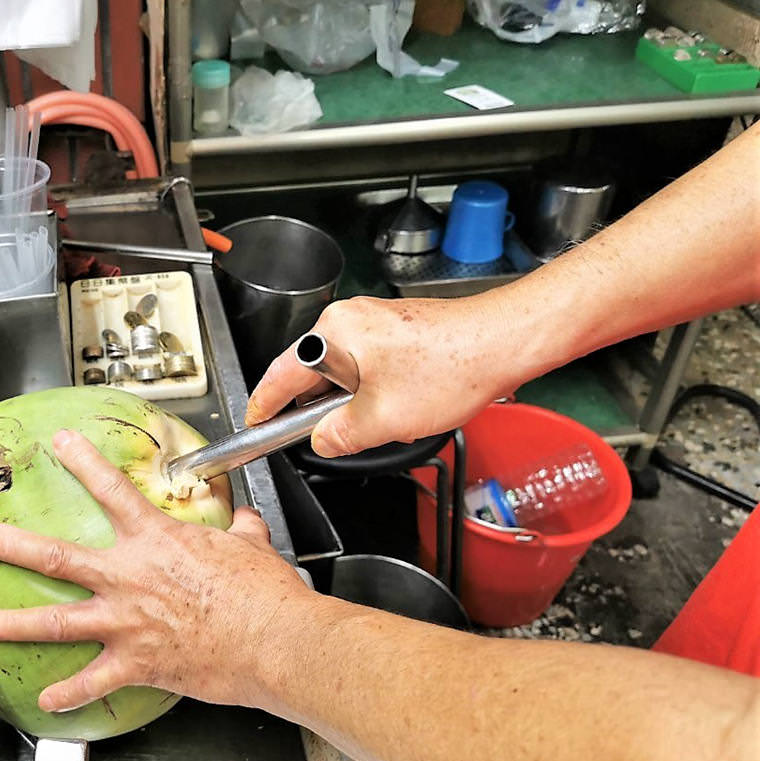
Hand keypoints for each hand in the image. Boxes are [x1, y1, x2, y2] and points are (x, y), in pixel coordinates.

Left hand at [0, 430, 312, 712]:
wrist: (272, 640)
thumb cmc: (263, 593)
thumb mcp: (252, 547)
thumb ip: (240, 530)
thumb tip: (244, 519)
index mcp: (157, 541)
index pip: (112, 490)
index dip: (83, 462)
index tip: (61, 445)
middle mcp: (130, 578)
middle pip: (60, 557)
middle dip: (17, 546)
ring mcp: (127, 623)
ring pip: (59, 621)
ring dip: (18, 623)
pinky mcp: (137, 663)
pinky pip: (93, 683)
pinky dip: (67, 696)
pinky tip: (46, 701)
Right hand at [245, 295, 514, 456]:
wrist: (505, 342)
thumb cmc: (453, 366)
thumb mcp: (382, 419)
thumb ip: (340, 435)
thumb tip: (324, 440)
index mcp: (333, 332)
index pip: (280, 375)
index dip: (264, 406)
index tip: (255, 425)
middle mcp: (349, 319)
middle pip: (312, 373)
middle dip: (320, 409)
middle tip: (330, 437)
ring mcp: (376, 322)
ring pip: (345, 373)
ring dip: (354, 402)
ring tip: (384, 421)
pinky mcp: (398, 330)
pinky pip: (369, 365)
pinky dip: (374, 391)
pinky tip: (401, 407)